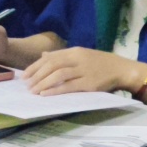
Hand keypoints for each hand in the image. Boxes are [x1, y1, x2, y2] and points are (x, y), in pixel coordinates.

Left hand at [21, 46, 140, 95]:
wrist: (122, 69)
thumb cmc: (100, 63)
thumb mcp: (82, 55)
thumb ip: (62, 55)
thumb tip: (43, 55)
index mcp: (76, 51)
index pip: (51, 57)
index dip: (36, 66)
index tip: (25, 76)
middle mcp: (79, 59)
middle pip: (52, 65)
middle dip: (37, 75)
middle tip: (26, 86)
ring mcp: (84, 70)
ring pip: (59, 75)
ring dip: (43, 83)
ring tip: (33, 91)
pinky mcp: (90, 83)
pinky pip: (69, 86)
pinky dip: (55, 90)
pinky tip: (46, 94)